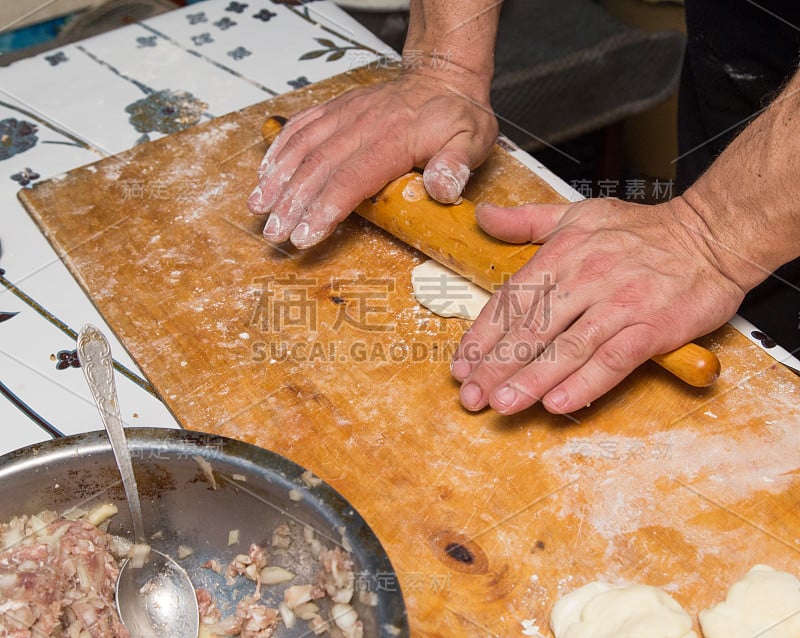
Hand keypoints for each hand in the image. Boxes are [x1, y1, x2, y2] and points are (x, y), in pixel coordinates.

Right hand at [247, 68, 497, 247]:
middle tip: (274, 233)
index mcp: (393, 139)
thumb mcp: (472, 139)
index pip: (352, 178)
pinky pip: (302, 125)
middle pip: (318, 168)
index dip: (324, 208)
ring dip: (277, 178)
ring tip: (258, 208)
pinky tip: (265, 171)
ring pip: (303, 147)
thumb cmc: (455, 115)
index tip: (305, 234)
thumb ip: (457, 165)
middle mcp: (362, 125)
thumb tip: (442, 189)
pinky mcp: (336, 109)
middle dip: (292, 203)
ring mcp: (345, 114)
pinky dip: (279, 148)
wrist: (442, 77)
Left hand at [450, 196, 745, 414]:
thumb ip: (525, 221)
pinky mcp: (653, 327)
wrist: (711, 237)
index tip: (462, 365)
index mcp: (562, 254)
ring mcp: (620, 304)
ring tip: (503, 404)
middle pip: (532, 329)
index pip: (511, 300)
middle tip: (472, 397)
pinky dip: (586, 383)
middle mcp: (585, 279)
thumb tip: (481, 217)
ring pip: (567, 348)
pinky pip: (614, 359)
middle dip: (497, 366)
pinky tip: (559, 404)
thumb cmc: (640, 230)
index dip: (482, 335)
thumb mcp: (576, 213)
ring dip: (532, 380)